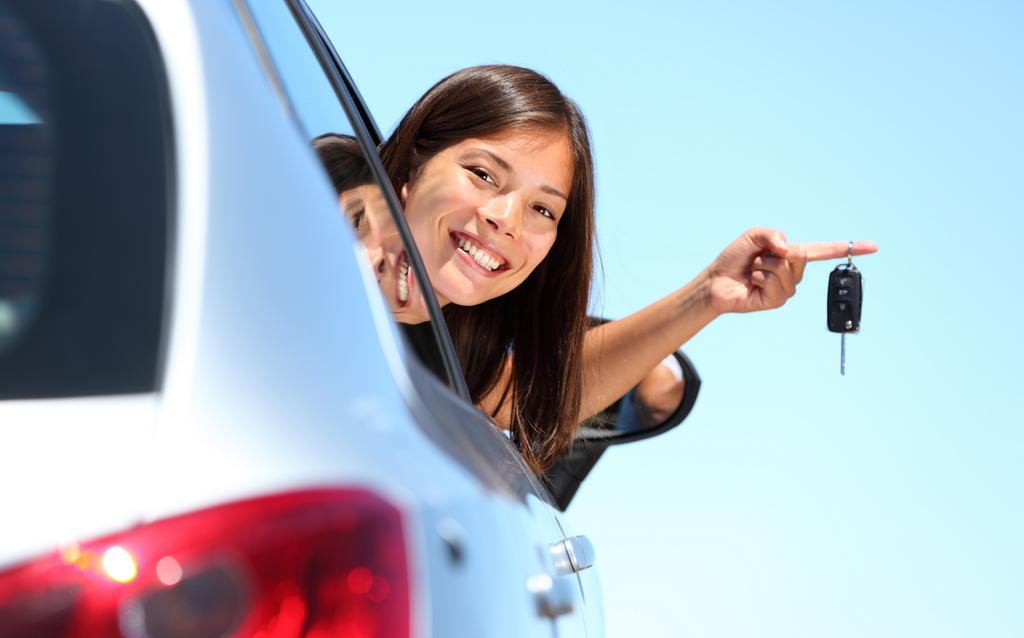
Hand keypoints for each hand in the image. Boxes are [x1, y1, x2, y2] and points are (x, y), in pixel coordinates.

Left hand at [705, 227, 877, 314]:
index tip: (873, 247)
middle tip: (757, 259)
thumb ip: (771, 234)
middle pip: (799, 256)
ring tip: (753, 271)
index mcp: (792, 255)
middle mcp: (793, 273)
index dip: (847, 248)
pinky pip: (774, 282)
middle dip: (774, 252)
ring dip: (763, 265)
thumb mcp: (752, 236)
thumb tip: (788, 249)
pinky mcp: (776, 301)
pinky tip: (752, 283)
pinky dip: (759, 277)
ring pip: (784, 269)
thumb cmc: (734, 258)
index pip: (824, 251)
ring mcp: (786, 289)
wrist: (716, 281)